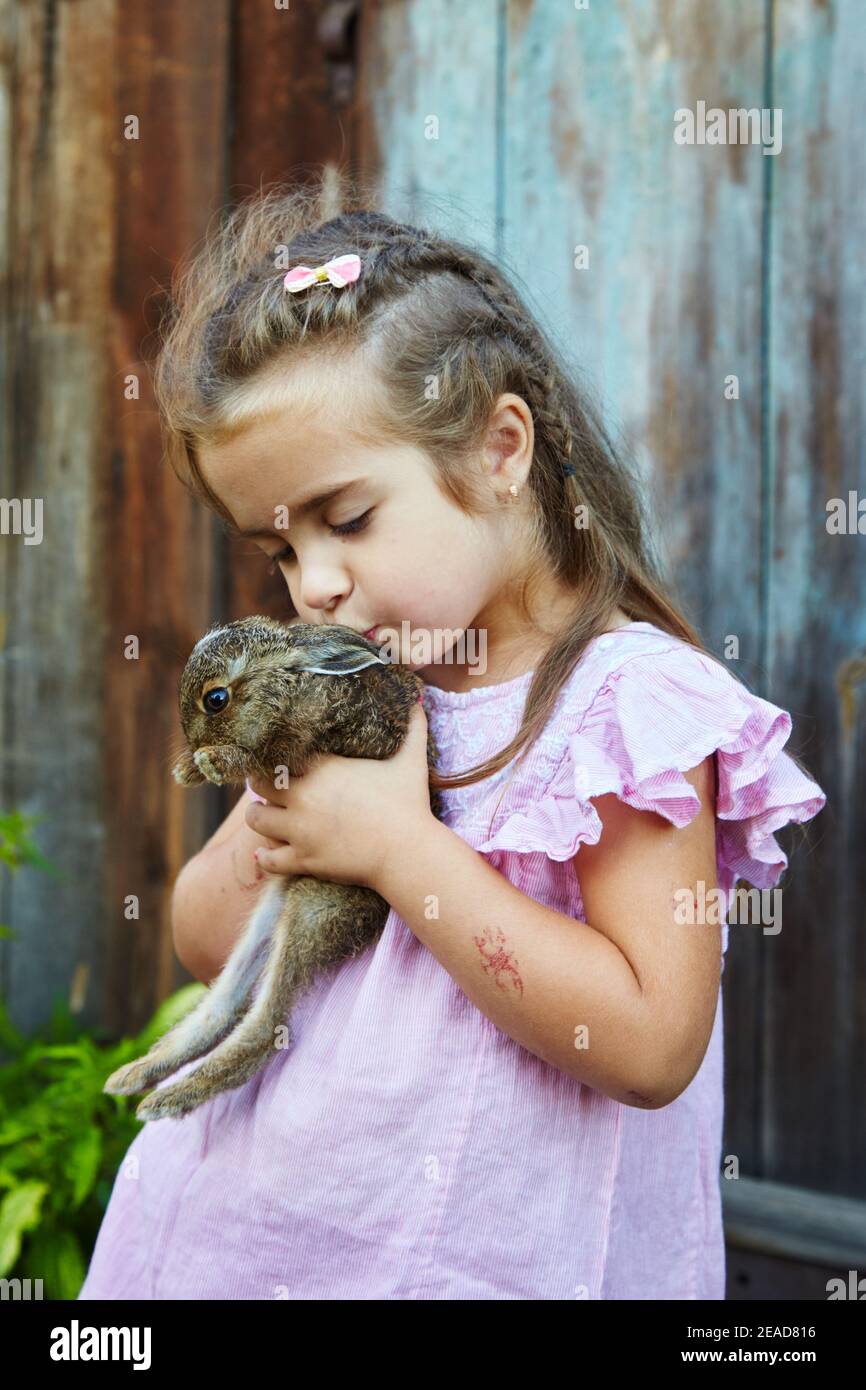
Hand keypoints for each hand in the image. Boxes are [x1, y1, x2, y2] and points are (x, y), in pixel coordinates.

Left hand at [244, 702, 435, 892]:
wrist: (408, 852)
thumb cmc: (410, 804)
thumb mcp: (411, 760)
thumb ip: (413, 727)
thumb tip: (419, 700)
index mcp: (324, 768)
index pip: (279, 754)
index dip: (274, 756)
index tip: (277, 758)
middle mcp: (304, 796)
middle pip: (259, 783)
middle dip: (261, 783)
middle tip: (268, 786)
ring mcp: (300, 830)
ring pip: (255, 819)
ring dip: (259, 816)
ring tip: (267, 815)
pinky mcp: (303, 860)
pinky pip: (268, 859)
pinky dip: (265, 856)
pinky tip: (267, 851)